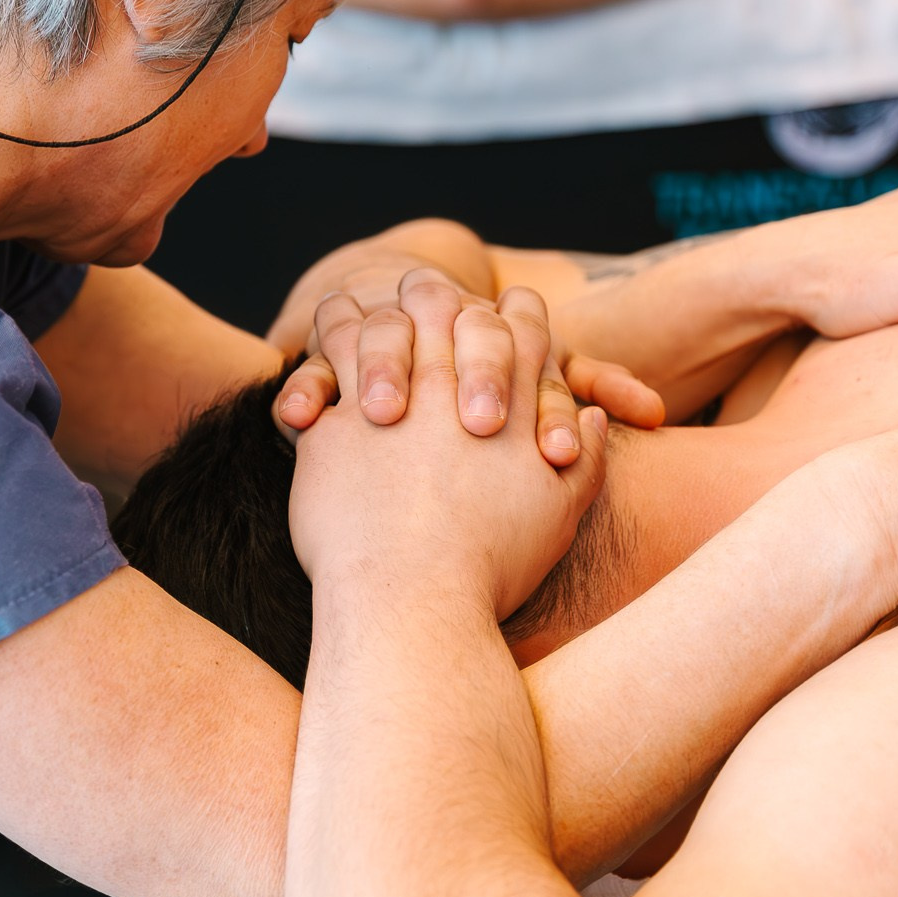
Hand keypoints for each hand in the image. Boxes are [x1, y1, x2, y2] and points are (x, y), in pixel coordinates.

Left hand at [289, 276, 607, 614]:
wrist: (415, 605)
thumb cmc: (493, 567)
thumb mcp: (560, 515)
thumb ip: (586, 459)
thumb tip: (589, 417)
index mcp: (512, 397)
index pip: (522, 318)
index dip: (512, 309)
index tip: (496, 314)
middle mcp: (451, 382)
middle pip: (443, 304)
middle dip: (432, 293)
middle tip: (417, 291)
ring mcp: (392, 396)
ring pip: (374, 323)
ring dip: (361, 312)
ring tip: (345, 309)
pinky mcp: (335, 427)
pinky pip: (319, 368)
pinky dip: (313, 358)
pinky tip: (308, 366)